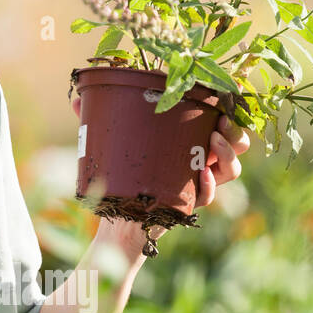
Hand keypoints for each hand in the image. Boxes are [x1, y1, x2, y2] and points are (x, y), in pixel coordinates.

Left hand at [71, 97, 249, 207]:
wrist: (118, 214)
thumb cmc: (119, 174)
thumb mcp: (112, 144)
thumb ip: (97, 122)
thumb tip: (76, 101)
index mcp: (188, 140)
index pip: (219, 120)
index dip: (228, 110)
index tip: (223, 99)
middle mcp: (200, 160)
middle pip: (236, 144)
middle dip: (235, 131)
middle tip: (220, 123)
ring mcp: (199, 181)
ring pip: (231, 169)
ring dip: (228, 154)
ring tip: (212, 141)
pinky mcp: (190, 201)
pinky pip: (210, 194)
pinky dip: (209, 185)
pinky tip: (202, 175)